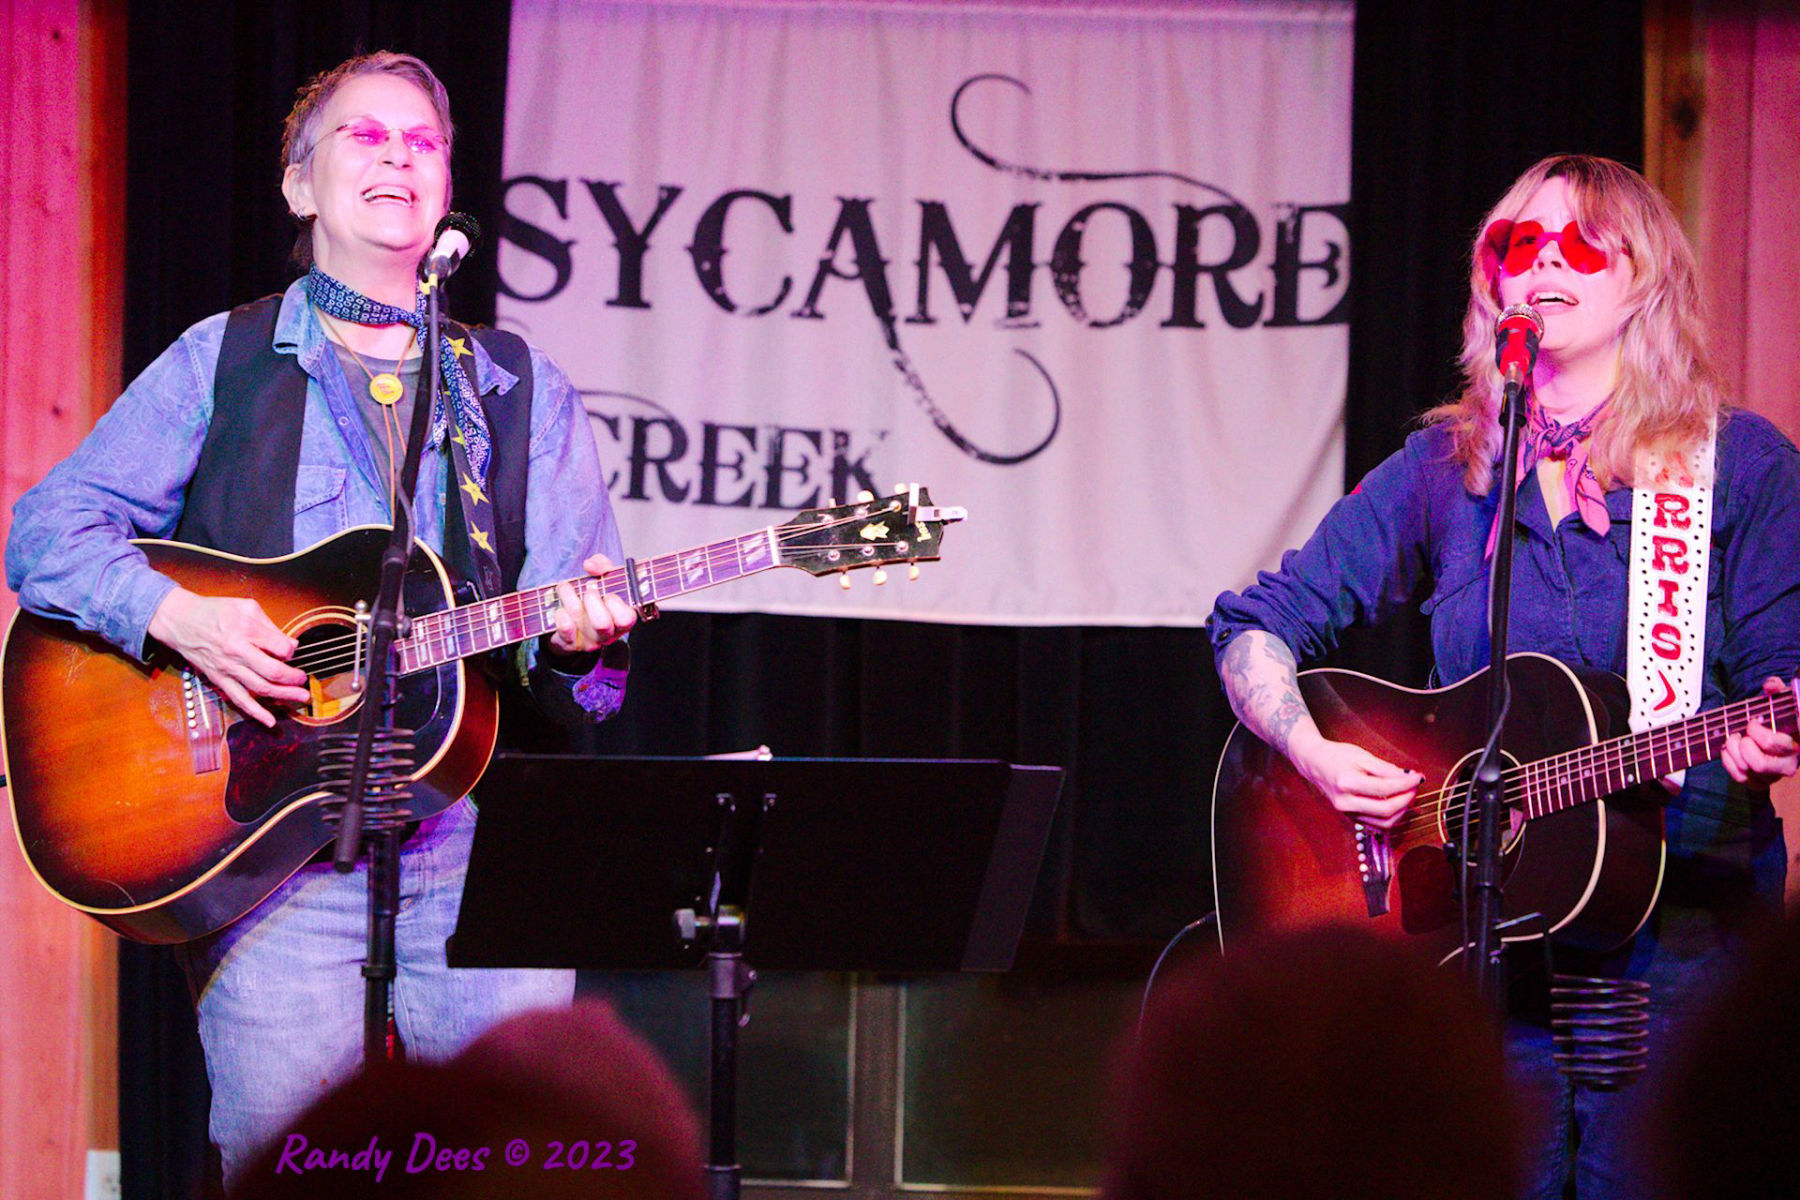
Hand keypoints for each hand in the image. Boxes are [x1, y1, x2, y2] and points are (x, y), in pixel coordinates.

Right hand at [147, 588, 310, 727]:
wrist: (179, 621)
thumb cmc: (214, 611)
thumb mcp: (245, 607)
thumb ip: (270, 625)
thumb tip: (291, 644)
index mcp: (246, 630)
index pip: (279, 648)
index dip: (291, 651)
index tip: (293, 651)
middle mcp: (237, 651)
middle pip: (272, 671)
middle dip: (293, 678)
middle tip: (304, 680)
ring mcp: (227, 668)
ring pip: (260, 688)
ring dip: (284, 695)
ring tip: (302, 697)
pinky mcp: (218, 679)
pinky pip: (239, 699)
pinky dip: (255, 712)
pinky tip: (270, 721)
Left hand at [549, 554, 637, 654]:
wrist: (572, 625)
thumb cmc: (593, 600)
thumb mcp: (603, 579)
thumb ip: (602, 565)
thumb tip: (590, 565)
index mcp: (621, 620)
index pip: (626, 618)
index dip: (615, 603)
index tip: (608, 594)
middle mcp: (607, 634)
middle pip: (602, 623)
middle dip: (591, 599)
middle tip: (588, 591)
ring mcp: (588, 641)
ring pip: (577, 618)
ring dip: (568, 595)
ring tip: (566, 587)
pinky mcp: (569, 644)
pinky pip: (563, 626)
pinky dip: (559, 612)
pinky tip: (560, 608)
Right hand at [1287, 728, 1422, 829]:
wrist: (1315, 763)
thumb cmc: (1337, 756)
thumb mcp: (1362, 756)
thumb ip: (1386, 769)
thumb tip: (1409, 778)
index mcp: (1347, 783)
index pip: (1385, 789)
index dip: (1406, 784)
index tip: (1418, 777)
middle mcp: (1345, 802)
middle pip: (1386, 810)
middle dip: (1407, 799)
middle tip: (1415, 786)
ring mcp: (1346, 813)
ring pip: (1384, 823)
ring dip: (1401, 812)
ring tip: (1408, 795)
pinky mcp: (1350, 818)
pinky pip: (1376, 826)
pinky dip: (1391, 818)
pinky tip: (1397, 804)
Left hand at [1720, 676, 1798, 787]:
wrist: (1776, 733)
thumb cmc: (1779, 717)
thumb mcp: (1781, 700)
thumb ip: (1777, 689)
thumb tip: (1769, 685)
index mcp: (1797, 744)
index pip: (1775, 742)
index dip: (1758, 732)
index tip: (1753, 722)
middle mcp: (1789, 763)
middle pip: (1760, 762)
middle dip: (1744, 744)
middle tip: (1742, 732)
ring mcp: (1774, 775)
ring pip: (1748, 769)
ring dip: (1734, 750)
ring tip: (1735, 738)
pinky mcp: (1760, 782)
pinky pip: (1740, 777)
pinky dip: (1728, 761)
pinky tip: (1728, 749)